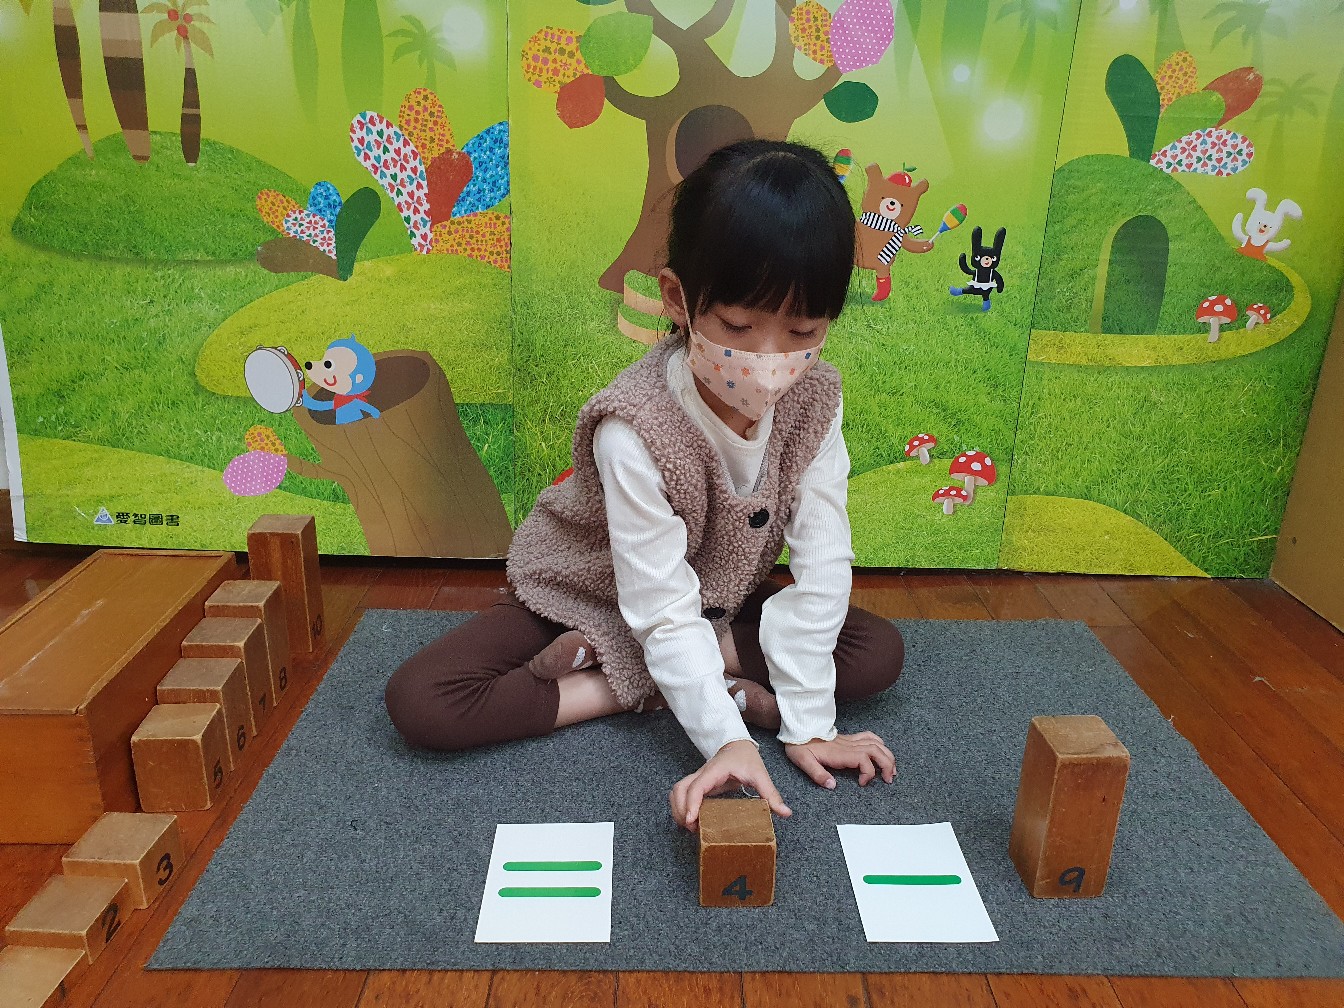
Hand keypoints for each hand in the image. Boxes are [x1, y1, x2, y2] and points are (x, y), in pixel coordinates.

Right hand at [669, 739, 791, 831]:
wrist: (738, 745)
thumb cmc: (746, 758)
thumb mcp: (760, 775)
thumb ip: (771, 794)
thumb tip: (785, 813)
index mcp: (715, 770)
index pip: (696, 787)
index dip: (691, 804)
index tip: (691, 821)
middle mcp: (702, 774)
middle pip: (679, 790)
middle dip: (680, 810)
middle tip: (692, 828)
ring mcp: (698, 779)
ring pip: (676, 792)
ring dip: (677, 809)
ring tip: (689, 826)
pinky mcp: (698, 784)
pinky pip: (682, 794)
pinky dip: (680, 807)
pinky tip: (690, 820)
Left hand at [785, 731, 895, 788]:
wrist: (798, 730)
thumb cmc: (800, 746)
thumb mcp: (803, 762)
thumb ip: (817, 774)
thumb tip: (832, 785)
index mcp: (840, 753)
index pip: (863, 760)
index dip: (868, 773)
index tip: (862, 784)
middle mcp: (848, 745)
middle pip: (876, 750)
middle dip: (887, 764)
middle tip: (889, 779)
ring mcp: (850, 740)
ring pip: (876, 743)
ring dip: (887, 755)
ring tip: (892, 770)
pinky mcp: (849, 738)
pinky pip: (869, 736)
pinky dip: (879, 743)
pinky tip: (882, 751)